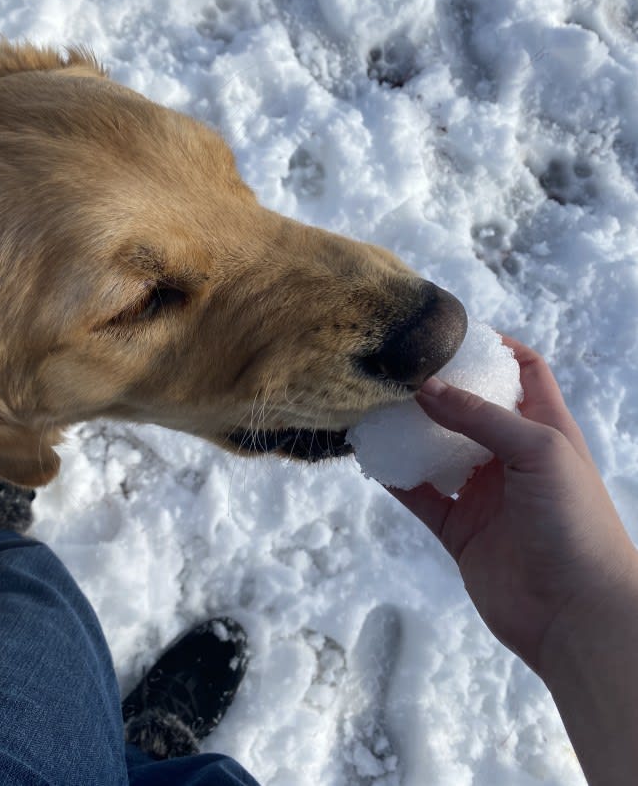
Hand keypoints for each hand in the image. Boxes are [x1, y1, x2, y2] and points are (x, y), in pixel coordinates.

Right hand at [388, 338, 637, 674]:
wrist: (575, 616)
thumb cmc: (575, 523)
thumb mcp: (538, 450)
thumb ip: (481, 417)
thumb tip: (426, 386)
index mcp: (545, 429)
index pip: (524, 372)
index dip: (495, 349)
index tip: (452, 333)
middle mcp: (513, 456)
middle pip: (471, 408)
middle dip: (439, 387)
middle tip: (398, 366)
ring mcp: (485, 494)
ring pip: (439, 450)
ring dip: (411, 430)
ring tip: (375, 404)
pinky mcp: (459, 530)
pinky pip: (420, 496)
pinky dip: (397, 477)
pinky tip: (374, 456)